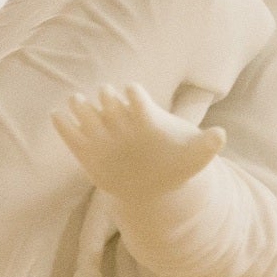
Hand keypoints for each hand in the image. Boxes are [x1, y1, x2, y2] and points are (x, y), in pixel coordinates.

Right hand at [54, 82, 224, 203]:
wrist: (154, 185)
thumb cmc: (176, 166)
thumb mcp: (196, 157)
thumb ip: (207, 145)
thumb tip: (221, 135)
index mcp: (148, 121)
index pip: (140, 103)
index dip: (135, 97)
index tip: (131, 91)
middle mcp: (124, 125)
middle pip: (113, 106)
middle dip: (108, 100)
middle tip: (103, 94)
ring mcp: (105, 138)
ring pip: (91, 118)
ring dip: (82, 108)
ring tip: (74, 101)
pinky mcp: (89, 154)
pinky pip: (74, 139)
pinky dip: (64, 128)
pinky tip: (55, 116)